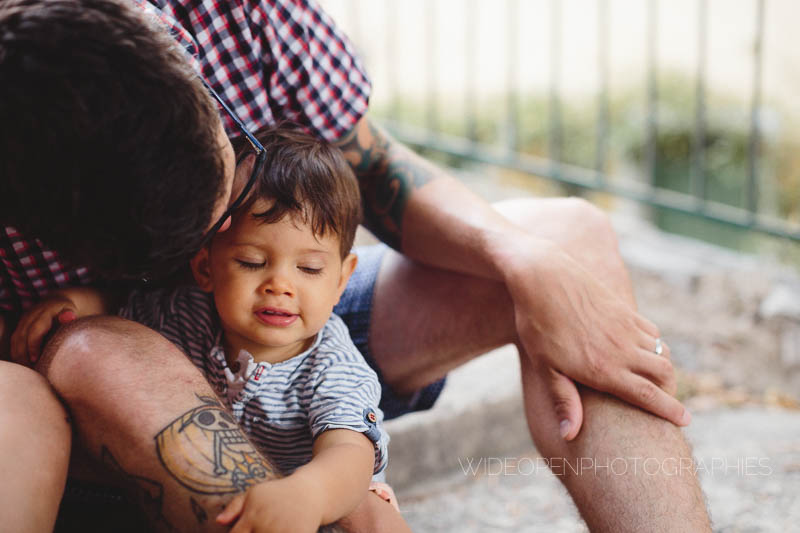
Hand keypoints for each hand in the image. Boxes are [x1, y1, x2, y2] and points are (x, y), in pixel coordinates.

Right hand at [10, 294, 77, 364]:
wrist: (57, 302)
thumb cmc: (68, 312)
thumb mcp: (71, 312)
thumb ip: (69, 316)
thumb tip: (69, 317)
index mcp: (45, 311)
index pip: (35, 329)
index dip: (33, 345)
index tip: (35, 359)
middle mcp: (31, 314)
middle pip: (22, 336)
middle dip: (23, 353)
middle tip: (29, 368)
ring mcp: (24, 319)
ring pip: (15, 339)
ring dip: (18, 354)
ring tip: (26, 368)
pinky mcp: (20, 325)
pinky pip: (14, 340)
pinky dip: (17, 352)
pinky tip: (23, 362)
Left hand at [216, 477, 322, 532]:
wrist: (310, 492)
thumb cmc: (277, 493)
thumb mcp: (253, 493)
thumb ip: (234, 507)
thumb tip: (218, 522)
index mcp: (252, 516)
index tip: (242, 532)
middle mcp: (266, 526)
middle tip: (257, 530)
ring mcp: (282, 532)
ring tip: (269, 529)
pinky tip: (280, 531)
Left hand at [505, 240, 685, 439]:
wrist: (542, 276)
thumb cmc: (537, 325)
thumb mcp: (545, 367)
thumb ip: (562, 400)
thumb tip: (569, 436)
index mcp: (604, 369)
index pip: (648, 396)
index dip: (670, 410)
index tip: (685, 421)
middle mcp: (622, 349)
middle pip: (663, 374)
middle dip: (670, 391)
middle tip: (668, 402)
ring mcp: (626, 327)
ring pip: (660, 351)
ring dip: (664, 367)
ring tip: (657, 380)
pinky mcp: (624, 309)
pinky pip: (651, 331)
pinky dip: (655, 344)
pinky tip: (643, 350)